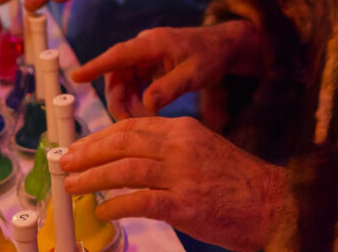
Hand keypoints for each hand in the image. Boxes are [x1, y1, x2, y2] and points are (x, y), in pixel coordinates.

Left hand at [61, 116, 292, 251]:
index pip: (132, 125)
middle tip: (66, 161)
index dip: (100, 136)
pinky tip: (103, 210)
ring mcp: (182, 174)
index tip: (80, 145)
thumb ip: (170, 150)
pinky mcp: (185, 204)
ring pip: (125, 169)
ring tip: (73, 185)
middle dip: (89, 152)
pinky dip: (117, 205)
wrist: (271, 204)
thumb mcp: (203, 151)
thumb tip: (132, 159)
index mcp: (183, 129)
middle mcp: (180, 146)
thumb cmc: (236, 182)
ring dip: (93, 177)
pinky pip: (141, 201)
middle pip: (123, 142)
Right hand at [71, 20, 263, 118]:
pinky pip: (133, 84)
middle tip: (130, 122)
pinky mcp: (150, 65)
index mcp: (153, 43)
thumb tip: (146, 104)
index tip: (76, 77)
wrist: (224, 47)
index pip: (118, 55)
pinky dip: (135, 100)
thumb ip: (170, 88)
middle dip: (119, 99)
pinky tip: (145, 113)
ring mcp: (146, 56)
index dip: (96, 66)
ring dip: (127, 102)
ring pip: (124, 81)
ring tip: (142, 120)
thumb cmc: (211, 56)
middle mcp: (145, 46)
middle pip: (117, 73)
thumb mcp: (195, 74)